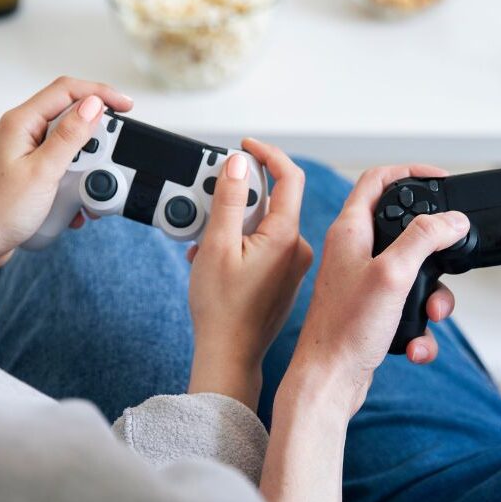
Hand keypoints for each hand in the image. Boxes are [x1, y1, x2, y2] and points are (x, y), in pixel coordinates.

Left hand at [0, 76, 132, 268]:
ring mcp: (22, 151)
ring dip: (85, 164)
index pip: (66, 90)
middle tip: (107, 156)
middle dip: (94, 138)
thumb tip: (93, 106)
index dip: (100, 93)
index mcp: (19, 123)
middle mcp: (19, 132)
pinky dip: (73, 180)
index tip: (125, 106)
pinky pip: (59, 164)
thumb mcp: (43, 172)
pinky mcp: (27, 170)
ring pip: (67, 144)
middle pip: (69, 117)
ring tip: (87, 185)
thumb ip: (70, 136)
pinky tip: (74, 200)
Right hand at [186, 139, 313, 410]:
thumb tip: (238, 164)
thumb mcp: (216, 245)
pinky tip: (215, 260)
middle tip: (207, 207)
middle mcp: (297, 248)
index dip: (266, 154)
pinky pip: (265, 246)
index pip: (288, 176)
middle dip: (236, 198)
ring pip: (264, 225)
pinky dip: (240, 244)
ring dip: (233, 224)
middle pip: (271, 201)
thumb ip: (227, 199)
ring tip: (204, 244)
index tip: (245, 146)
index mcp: (286, 236)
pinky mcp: (285, 278)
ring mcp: (293, 265)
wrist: (230, 354)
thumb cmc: (222, 309)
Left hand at [285, 165, 468, 415]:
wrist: (328, 383)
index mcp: (350, 230)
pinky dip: (419, 325)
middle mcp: (353, 251)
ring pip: (413, 271)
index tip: (441, 180)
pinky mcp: (371, 309)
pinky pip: (408, 306)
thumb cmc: (344, 330)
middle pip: (404, 227)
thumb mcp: (392, 274)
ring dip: (432, 294)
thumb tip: (453, 219)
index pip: (378, 179)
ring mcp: (362, 280)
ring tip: (431, 314)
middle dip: (434, 247)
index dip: (411, 172)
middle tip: (450, 255)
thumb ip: (424, 239)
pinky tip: (415, 344)